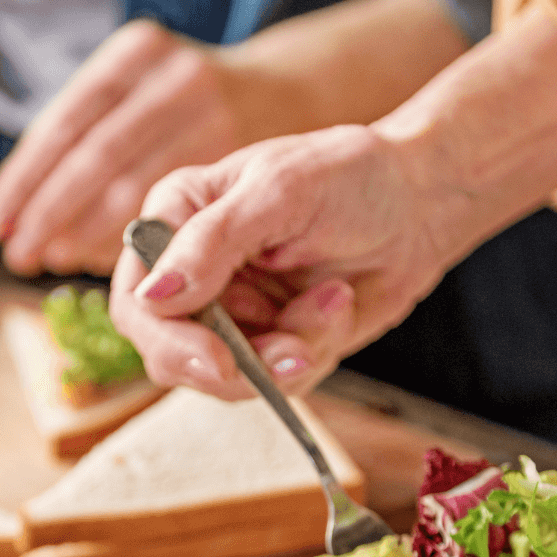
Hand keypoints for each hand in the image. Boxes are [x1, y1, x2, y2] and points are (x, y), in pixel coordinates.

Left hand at [0, 20, 255, 277]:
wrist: (294, 98)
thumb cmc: (192, 109)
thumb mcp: (141, 92)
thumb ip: (86, 135)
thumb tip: (6, 216)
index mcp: (136, 53)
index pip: (65, 121)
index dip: (23, 178)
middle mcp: (175, 78)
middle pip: (95, 155)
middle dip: (47, 213)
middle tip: (16, 256)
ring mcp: (213, 117)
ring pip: (135, 188)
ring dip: (86, 234)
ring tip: (52, 261)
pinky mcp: (242, 154)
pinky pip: (173, 213)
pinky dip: (133, 241)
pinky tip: (105, 261)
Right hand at [108, 124, 454, 398]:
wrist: (419, 202)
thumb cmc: (350, 176)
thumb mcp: (279, 192)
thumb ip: (211, 243)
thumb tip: (152, 296)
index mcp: (174, 222)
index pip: (138, 304)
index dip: (171, 342)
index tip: (220, 358)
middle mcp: (192, 273)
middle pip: (174, 358)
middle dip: (240, 365)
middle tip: (294, 354)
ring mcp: (231, 313)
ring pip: (231, 379)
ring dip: (290, 354)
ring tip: (333, 301)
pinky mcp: (271, 342)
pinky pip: (277, 380)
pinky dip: (316, 350)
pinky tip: (339, 304)